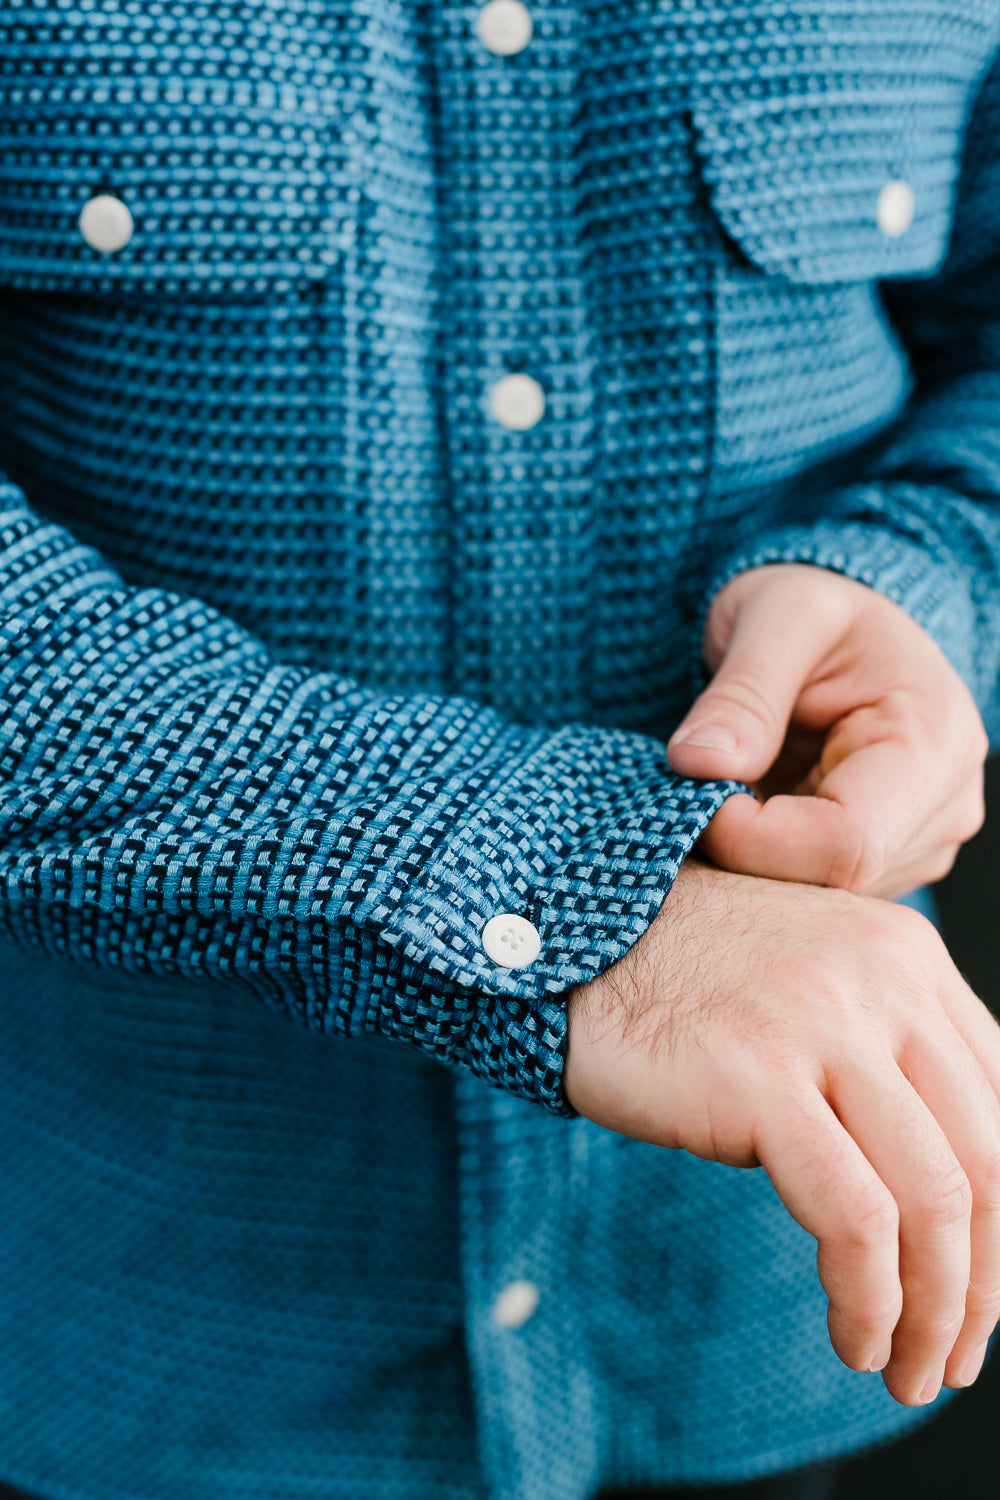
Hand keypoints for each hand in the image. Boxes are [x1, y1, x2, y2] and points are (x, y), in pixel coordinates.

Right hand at [565, 860, 999, 1405]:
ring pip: (937, 1199)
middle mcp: (884, 980)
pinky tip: (852, 1336)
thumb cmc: (677, 979)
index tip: (979, 1288)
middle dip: (983, 1284)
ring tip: (905, 1367)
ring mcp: (824, 1024)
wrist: (566, 942)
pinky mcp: (761, 1078)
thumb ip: (878, 1047)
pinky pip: (855, 1218)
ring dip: (935, 1309)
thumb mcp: (805, 988)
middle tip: (951, 1355)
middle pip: (987, 1161)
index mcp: (906, 956)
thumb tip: (940, 1185)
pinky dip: (870, 1298)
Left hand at [666, 564, 987, 898]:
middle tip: (688, 794)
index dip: (753, 839)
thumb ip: (743, 692)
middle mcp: (941, 808)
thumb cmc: (814, 605)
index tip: (691, 792)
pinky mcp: (883, 861)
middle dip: (744, 852)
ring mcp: (916, 844)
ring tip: (717, 793)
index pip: (845, 844)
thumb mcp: (777, 615)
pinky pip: (810, 891)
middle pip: (830, 884)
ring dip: (748, 861)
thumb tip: (698, 765)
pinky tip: (738, 814)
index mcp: (931, 742)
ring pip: (816, 899)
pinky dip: (759, 863)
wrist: (837, 622)